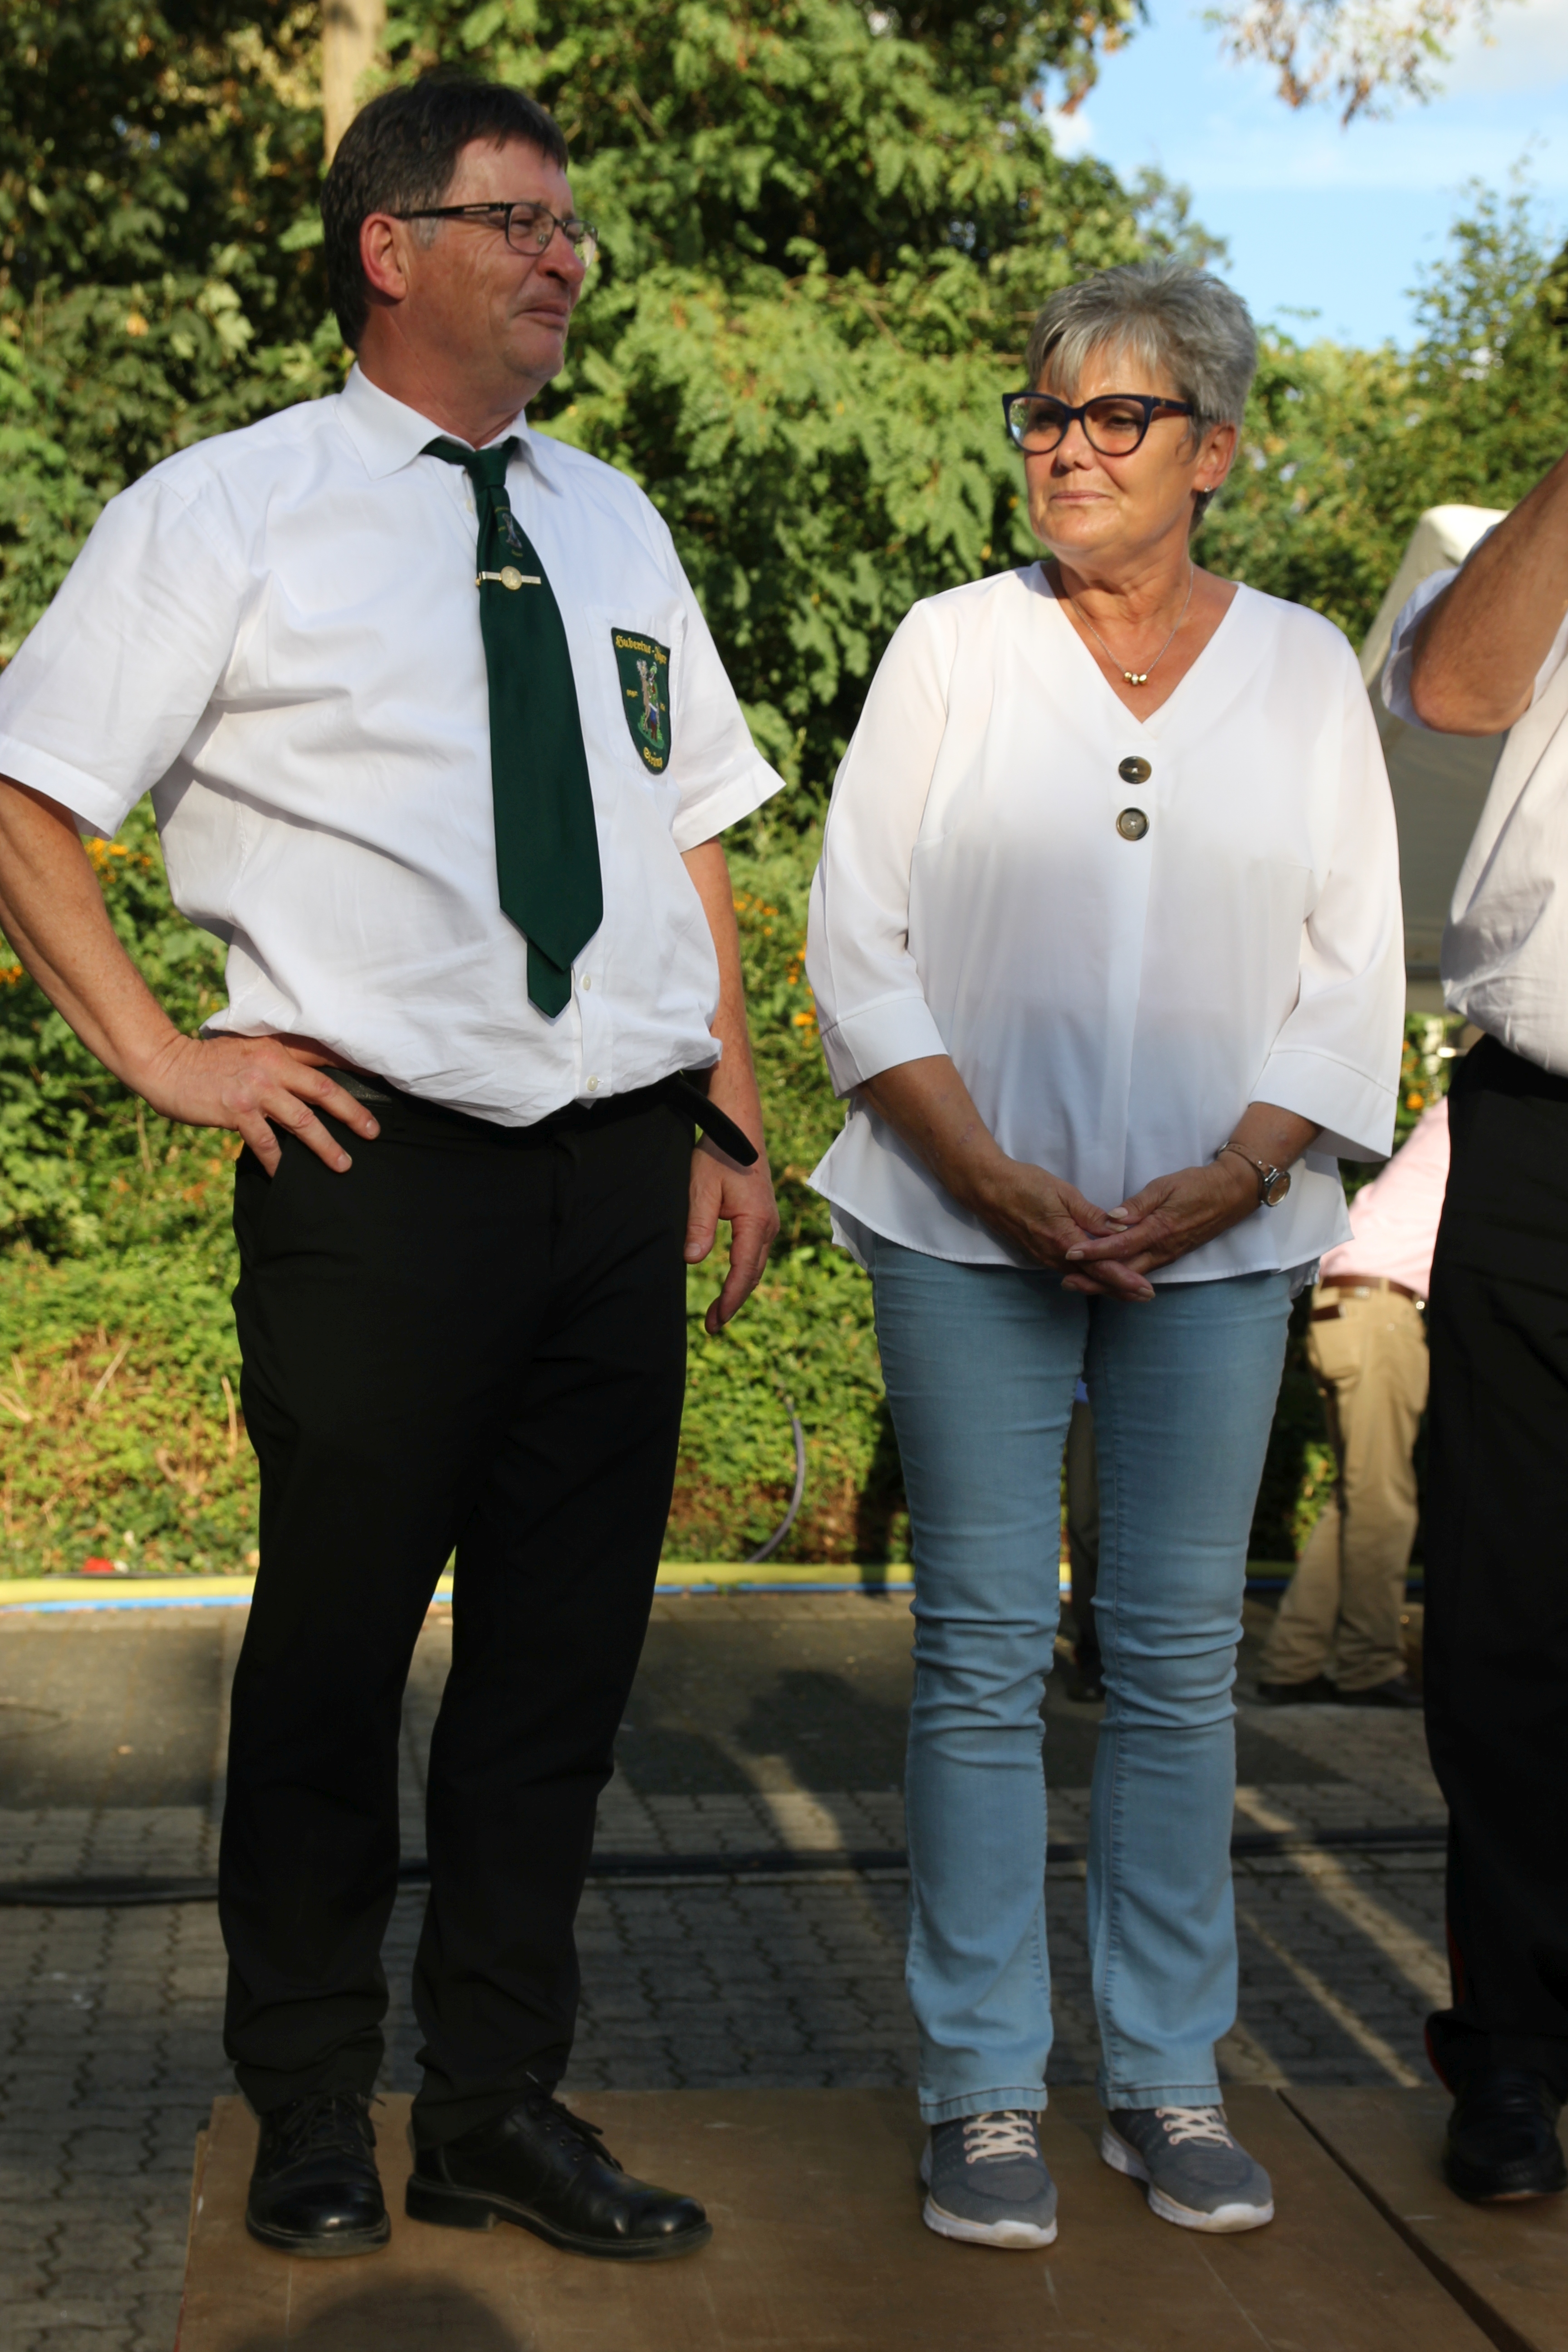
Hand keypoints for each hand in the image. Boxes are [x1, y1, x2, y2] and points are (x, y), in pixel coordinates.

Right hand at [137, 1032, 380, 1174]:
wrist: (166, 1065)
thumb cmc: (206, 1061)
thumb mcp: (247, 1050)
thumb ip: (275, 1061)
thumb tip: (303, 1083)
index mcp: (277, 1049)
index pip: (324, 1058)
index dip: (354, 1068)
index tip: (380, 1080)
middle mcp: (271, 1066)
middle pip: (324, 1090)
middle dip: (353, 1113)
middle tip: (373, 1132)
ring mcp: (255, 1089)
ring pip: (302, 1120)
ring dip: (325, 1145)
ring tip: (343, 1163)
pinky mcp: (237, 1110)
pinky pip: (266, 1142)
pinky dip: (277, 1161)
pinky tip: (285, 1175)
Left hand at [685, 1139, 779, 1334]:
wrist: (738, 1126)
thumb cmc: (718, 1154)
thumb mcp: (701, 1188)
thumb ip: (698, 1224)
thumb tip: (694, 1260)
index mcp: (756, 1222)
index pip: (743, 1272)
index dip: (730, 1300)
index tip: (715, 1321)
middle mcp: (768, 1225)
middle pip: (753, 1274)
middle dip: (734, 1301)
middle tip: (712, 1326)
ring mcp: (768, 1221)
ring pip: (755, 1265)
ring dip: (739, 1288)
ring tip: (719, 1312)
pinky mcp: (762, 1216)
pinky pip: (755, 1252)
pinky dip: (743, 1272)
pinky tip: (730, 1281)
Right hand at [967, 1157, 1153, 1299]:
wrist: (989, 1189)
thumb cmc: (1026, 1185)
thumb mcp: (1064, 1194)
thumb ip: (1092, 1216)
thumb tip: (1121, 1230)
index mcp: (1064, 1241)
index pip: (1101, 1267)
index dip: (1125, 1279)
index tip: (1145, 1289)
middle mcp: (1054, 1256)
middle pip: (1093, 1279)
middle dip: (1120, 1289)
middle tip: (1146, 1295)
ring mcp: (1044, 1257)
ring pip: (1081, 1277)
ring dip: (1105, 1284)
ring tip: (1129, 1289)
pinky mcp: (1038, 1254)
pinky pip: (1069, 1270)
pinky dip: (1088, 1276)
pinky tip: (1099, 1275)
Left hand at [1061, 1153, 1259, 1286]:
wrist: (1231, 1194)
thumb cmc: (1197, 1185)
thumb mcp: (1166, 1186)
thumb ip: (1139, 1203)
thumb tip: (1113, 1218)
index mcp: (1158, 1230)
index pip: (1120, 1246)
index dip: (1094, 1252)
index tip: (1071, 1253)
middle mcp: (1162, 1249)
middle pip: (1124, 1271)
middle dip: (1095, 1279)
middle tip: (1067, 1282)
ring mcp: (1167, 1255)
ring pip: (1133, 1275)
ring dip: (1107, 1282)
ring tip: (1080, 1284)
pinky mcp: (1170, 1255)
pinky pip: (1143, 1271)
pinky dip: (1123, 1277)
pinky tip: (1108, 1277)